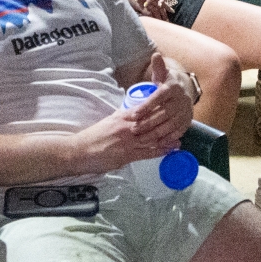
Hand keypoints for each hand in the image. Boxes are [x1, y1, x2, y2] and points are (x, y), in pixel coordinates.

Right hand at [70, 55, 190, 169]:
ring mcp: (128, 141)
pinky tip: (169, 149)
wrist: (80, 150)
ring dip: (167, 137)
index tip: (171, 107)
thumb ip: (122, 117)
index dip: (159, 109)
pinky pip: (147, 152)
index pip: (144, 111)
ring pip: (152, 137)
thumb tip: (134, 113)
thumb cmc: (93, 136)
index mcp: (122, 117)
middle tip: (181, 121)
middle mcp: (127, 127)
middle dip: (167, 122)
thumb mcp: (109, 121)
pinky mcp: (127, 155)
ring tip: (179, 136)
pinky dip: (160, 150)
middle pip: (151, 123)